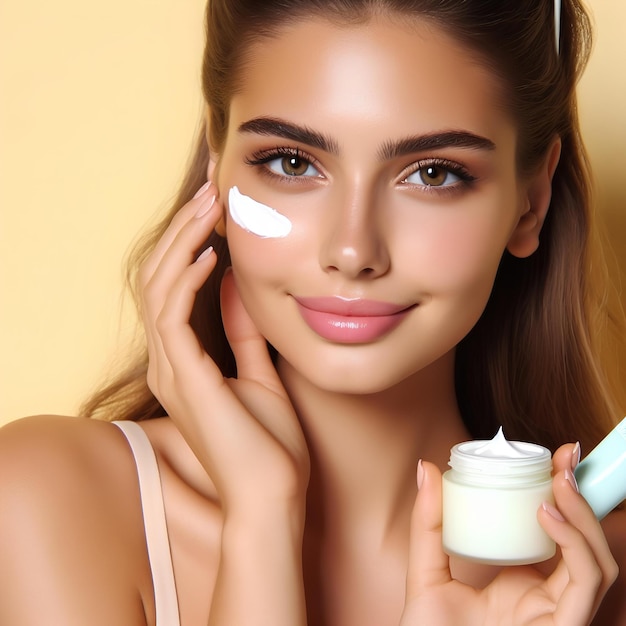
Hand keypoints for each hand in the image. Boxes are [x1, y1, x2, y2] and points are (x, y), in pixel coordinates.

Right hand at [138, 182, 309, 513]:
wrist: (273, 497)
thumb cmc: (270, 444)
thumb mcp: (259, 372)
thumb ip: (242, 329)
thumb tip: (234, 283)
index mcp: (185, 361)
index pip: (173, 286)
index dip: (189, 243)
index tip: (217, 207)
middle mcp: (169, 362)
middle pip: (158, 277)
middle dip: (183, 230)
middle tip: (213, 191)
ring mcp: (172, 370)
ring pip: (158, 287)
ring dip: (183, 242)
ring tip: (212, 206)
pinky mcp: (185, 379)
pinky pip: (172, 316)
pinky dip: (187, 279)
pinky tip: (212, 252)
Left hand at [401, 444, 617, 625]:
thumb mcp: (426, 573)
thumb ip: (428, 524)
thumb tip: (427, 467)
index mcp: (522, 583)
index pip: (556, 534)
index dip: (564, 493)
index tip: (556, 453)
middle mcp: (547, 598)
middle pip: (584, 544)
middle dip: (583, 497)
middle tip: (567, 456)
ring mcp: (558, 616)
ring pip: (596, 563)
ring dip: (583, 516)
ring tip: (556, 481)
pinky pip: (585, 585)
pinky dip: (575, 546)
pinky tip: (547, 515)